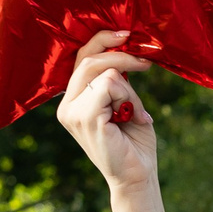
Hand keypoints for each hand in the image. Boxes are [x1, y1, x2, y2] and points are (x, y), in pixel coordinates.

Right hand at [56, 31, 158, 197]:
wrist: (138, 175)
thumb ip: (118, 80)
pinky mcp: (84, 118)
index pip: (81, 58)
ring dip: (128, 89)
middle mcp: (66, 105)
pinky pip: (109, 86)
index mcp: (73, 100)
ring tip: (134, 112)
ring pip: (103, 72)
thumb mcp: (126, 102)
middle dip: (121, 56)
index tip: (129, 36)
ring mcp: (71, 112)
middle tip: (146, 64)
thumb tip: (124, 48)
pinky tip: (132, 118)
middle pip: (88, 59)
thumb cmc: (134, 141)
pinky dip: (128, 98)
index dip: (104, 42)